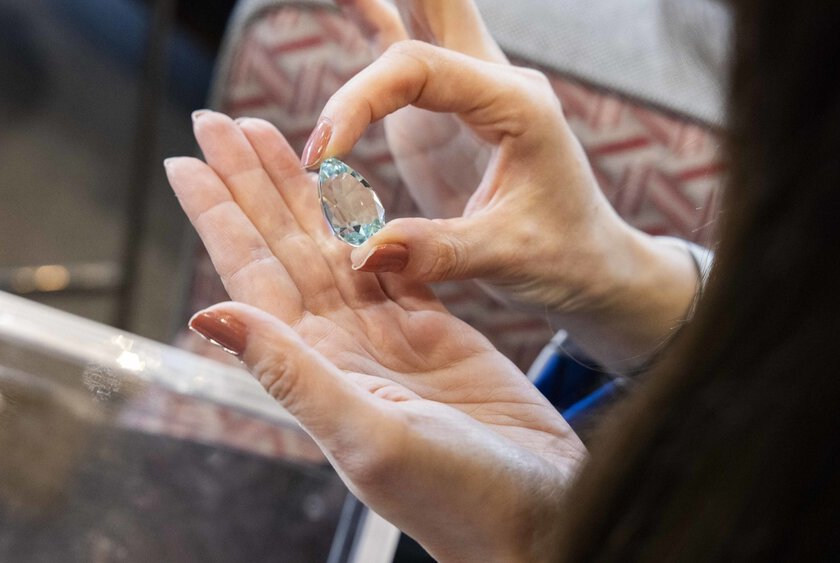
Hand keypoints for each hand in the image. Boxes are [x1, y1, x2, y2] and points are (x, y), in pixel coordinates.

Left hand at [166, 112, 584, 560]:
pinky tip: (342, 185)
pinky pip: (387, 258)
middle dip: (248, 182)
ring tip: (268, 134)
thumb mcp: (367, 436)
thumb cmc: (459, 499)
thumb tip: (210, 314)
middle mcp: (339, 346)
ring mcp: (384, 334)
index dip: (217, 215)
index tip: (187, 161)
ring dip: (297, 189)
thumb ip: (292, 374)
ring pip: (329, 243)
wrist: (540, 513)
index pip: (250, 275)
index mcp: (315, 367)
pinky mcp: (432, 328)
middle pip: (281, 244)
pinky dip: (363, 218)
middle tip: (216, 120)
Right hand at [302, 38, 698, 371]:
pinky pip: (407, 53)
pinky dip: (376, 19)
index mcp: (516, 105)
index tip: (320, 156)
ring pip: (425, 16)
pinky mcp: (445, 109)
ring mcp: (469, 89)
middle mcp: (494, 81)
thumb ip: (436, 251)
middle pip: (437, 6)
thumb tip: (361, 252)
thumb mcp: (506, 258)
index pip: (418, 72)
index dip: (358, 102)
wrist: (588, 265)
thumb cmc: (562, 258)